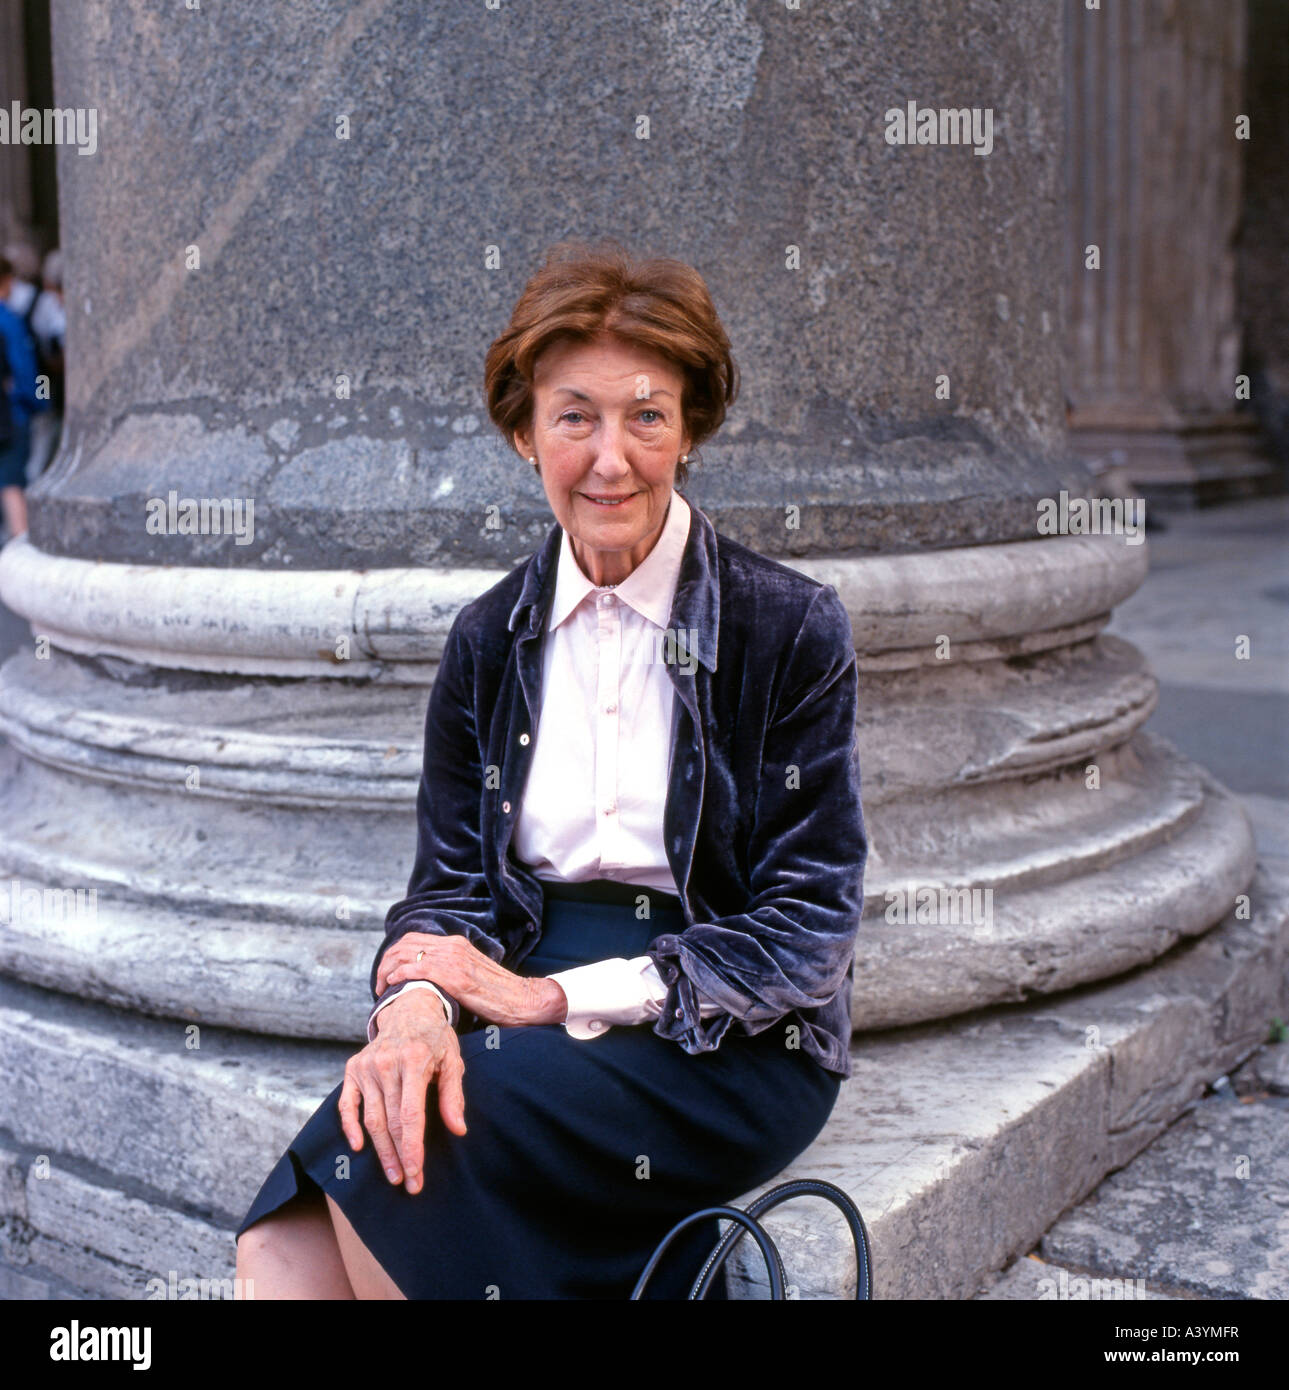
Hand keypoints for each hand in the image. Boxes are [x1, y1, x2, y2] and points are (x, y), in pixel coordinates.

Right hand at [338, 991, 464, 1193]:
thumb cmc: (435, 1038)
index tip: (416, 1174)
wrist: (409, 1009)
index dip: (413, 1147)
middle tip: (409, 1183)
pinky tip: (359, 1148)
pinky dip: (350, 1127)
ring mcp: (366, 1066)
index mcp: (413, 1060)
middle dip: (400, 1156)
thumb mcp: (452, 1060)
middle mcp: (386, 1063)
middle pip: (390, 1122)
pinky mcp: (353, 1069)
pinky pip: (346, 1105)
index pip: (410, 1114)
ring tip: (393, 1175)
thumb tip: (458, 1130)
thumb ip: (452, 1095)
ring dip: (381, 1151)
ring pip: (371, 1119)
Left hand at [377, 932, 567, 1026]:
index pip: (414, 939)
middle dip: (386, 961)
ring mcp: (454, 960)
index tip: (386, 973)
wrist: (523, 999)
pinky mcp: (456, 977)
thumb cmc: (499, 993)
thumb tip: (428, 981)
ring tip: (380, 986)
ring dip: (387, 968)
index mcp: (456, 944)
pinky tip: (392, 984)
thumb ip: (451, 970)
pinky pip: (419, 968)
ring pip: (407, 953)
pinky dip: (400, 973)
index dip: (394, 954)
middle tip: (378, 982)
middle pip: (405, 943)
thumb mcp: (471, 973)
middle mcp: (453, 946)